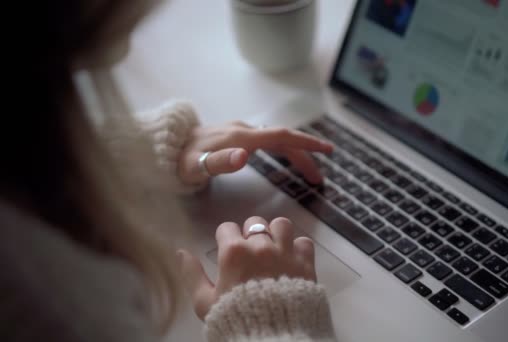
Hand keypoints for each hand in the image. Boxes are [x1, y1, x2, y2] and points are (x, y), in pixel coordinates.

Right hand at [177, 216, 315, 319]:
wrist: (272, 337)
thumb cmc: (234, 320)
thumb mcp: (204, 302)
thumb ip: (192, 274)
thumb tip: (180, 252)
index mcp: (234, 253)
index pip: (226, 228)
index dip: (226, 239)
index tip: (228, 252)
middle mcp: (260, 246)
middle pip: (254, 222)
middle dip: (250, 234)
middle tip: (250, 253)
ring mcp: (285, 252)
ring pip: (281, 225)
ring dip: (276, 234)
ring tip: (274, 249)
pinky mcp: (306, 263)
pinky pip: (305, 242)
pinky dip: (299, 248)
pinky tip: (292, 260)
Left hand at [178, 121, 332, 184]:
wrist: (162, 148)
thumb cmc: (179, 162)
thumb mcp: (195, 167)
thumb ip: (219, 163)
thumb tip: (245, 156)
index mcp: (240, 137)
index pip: (282, 137)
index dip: (306, 144)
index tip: (327, 150)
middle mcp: (243, 130)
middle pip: (283, 140)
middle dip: (305, 156)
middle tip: (320, 177)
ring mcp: (239, 132)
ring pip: (276, 141)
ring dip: (295, 155)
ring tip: (308, 173)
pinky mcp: (235, 136)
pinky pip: (267, 142)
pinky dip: (282, 151)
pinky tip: (284, 159)